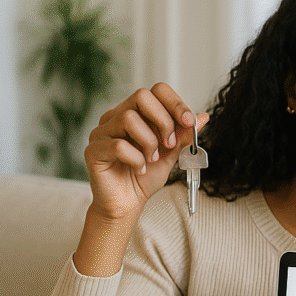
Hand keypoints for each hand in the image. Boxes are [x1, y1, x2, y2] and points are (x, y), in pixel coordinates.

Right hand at [85, 83, 207, 220]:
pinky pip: (117, 145)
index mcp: (136, 114)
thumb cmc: (145, 177)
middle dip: (164, 121)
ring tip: (151, 160)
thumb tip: (202, 117)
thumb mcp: (171, 154)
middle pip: (141, 96)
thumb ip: (183, 136)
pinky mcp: (93, 150)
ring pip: (129, 118)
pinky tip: (139, 168)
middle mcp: (116, 118)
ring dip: (149, 142)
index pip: (155, 91)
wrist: (128, 203)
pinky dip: (136, 159)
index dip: (175, 103)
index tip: (189, 122)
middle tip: (169, 144)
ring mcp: (102, 132)